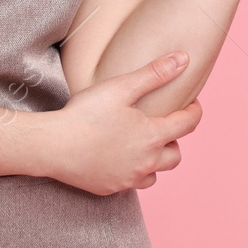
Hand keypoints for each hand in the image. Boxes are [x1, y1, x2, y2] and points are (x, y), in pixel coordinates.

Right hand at [38, 52, 203, 195]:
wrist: (53, 146)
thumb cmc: (86, 114)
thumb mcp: (121, 87)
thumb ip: (155, 74)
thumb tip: (183, 60)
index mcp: (152, 136)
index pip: (188, 124)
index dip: (194, 111)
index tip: (192, 103)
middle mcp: (146, 162)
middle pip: (176, 155)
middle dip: (175, 139)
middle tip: (162, 124)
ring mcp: (128, 179)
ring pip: (155, 174)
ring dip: (155, 160)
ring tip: (142, 145)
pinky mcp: (110, 188)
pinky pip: (131, 183)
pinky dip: (132, 171)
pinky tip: (118, 158)